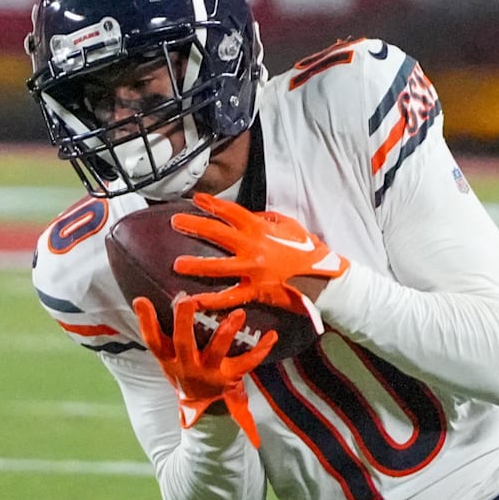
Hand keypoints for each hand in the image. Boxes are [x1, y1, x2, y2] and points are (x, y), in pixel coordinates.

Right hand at [134, 293, 275, 447]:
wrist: (202, 405)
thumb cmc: (183, 368)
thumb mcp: (167, 354)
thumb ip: (155, 330)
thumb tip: (138, 298)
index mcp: (169, 359)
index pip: (153, 340)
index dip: (146, 321)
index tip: (141, 299)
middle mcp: (187, 366)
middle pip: (183, 343)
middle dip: (185, 323)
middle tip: (187, 300)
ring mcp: (210, 373)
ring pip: (217, 352)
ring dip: (227, 332)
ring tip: (239, 313)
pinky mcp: (231, 377)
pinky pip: (248, 362)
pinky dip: (261, 349)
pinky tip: (272, 334)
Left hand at [171, 193, 347, 332]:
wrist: (323, 278)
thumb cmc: (307, 250)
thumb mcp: (289, 226)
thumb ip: (267, 219)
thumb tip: (247, 217)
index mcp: (261, 229)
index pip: (231, 212)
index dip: (212, 203)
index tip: (196, 198)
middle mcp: (253, 248)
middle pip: (217, 234)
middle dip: (194, 226)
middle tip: (175, 222)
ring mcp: (253, 271)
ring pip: (219, 267)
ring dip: (196, 265)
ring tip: (177, 264)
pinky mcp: (255, 292)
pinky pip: (230, 297)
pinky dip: (212, 300)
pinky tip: (195, 301)